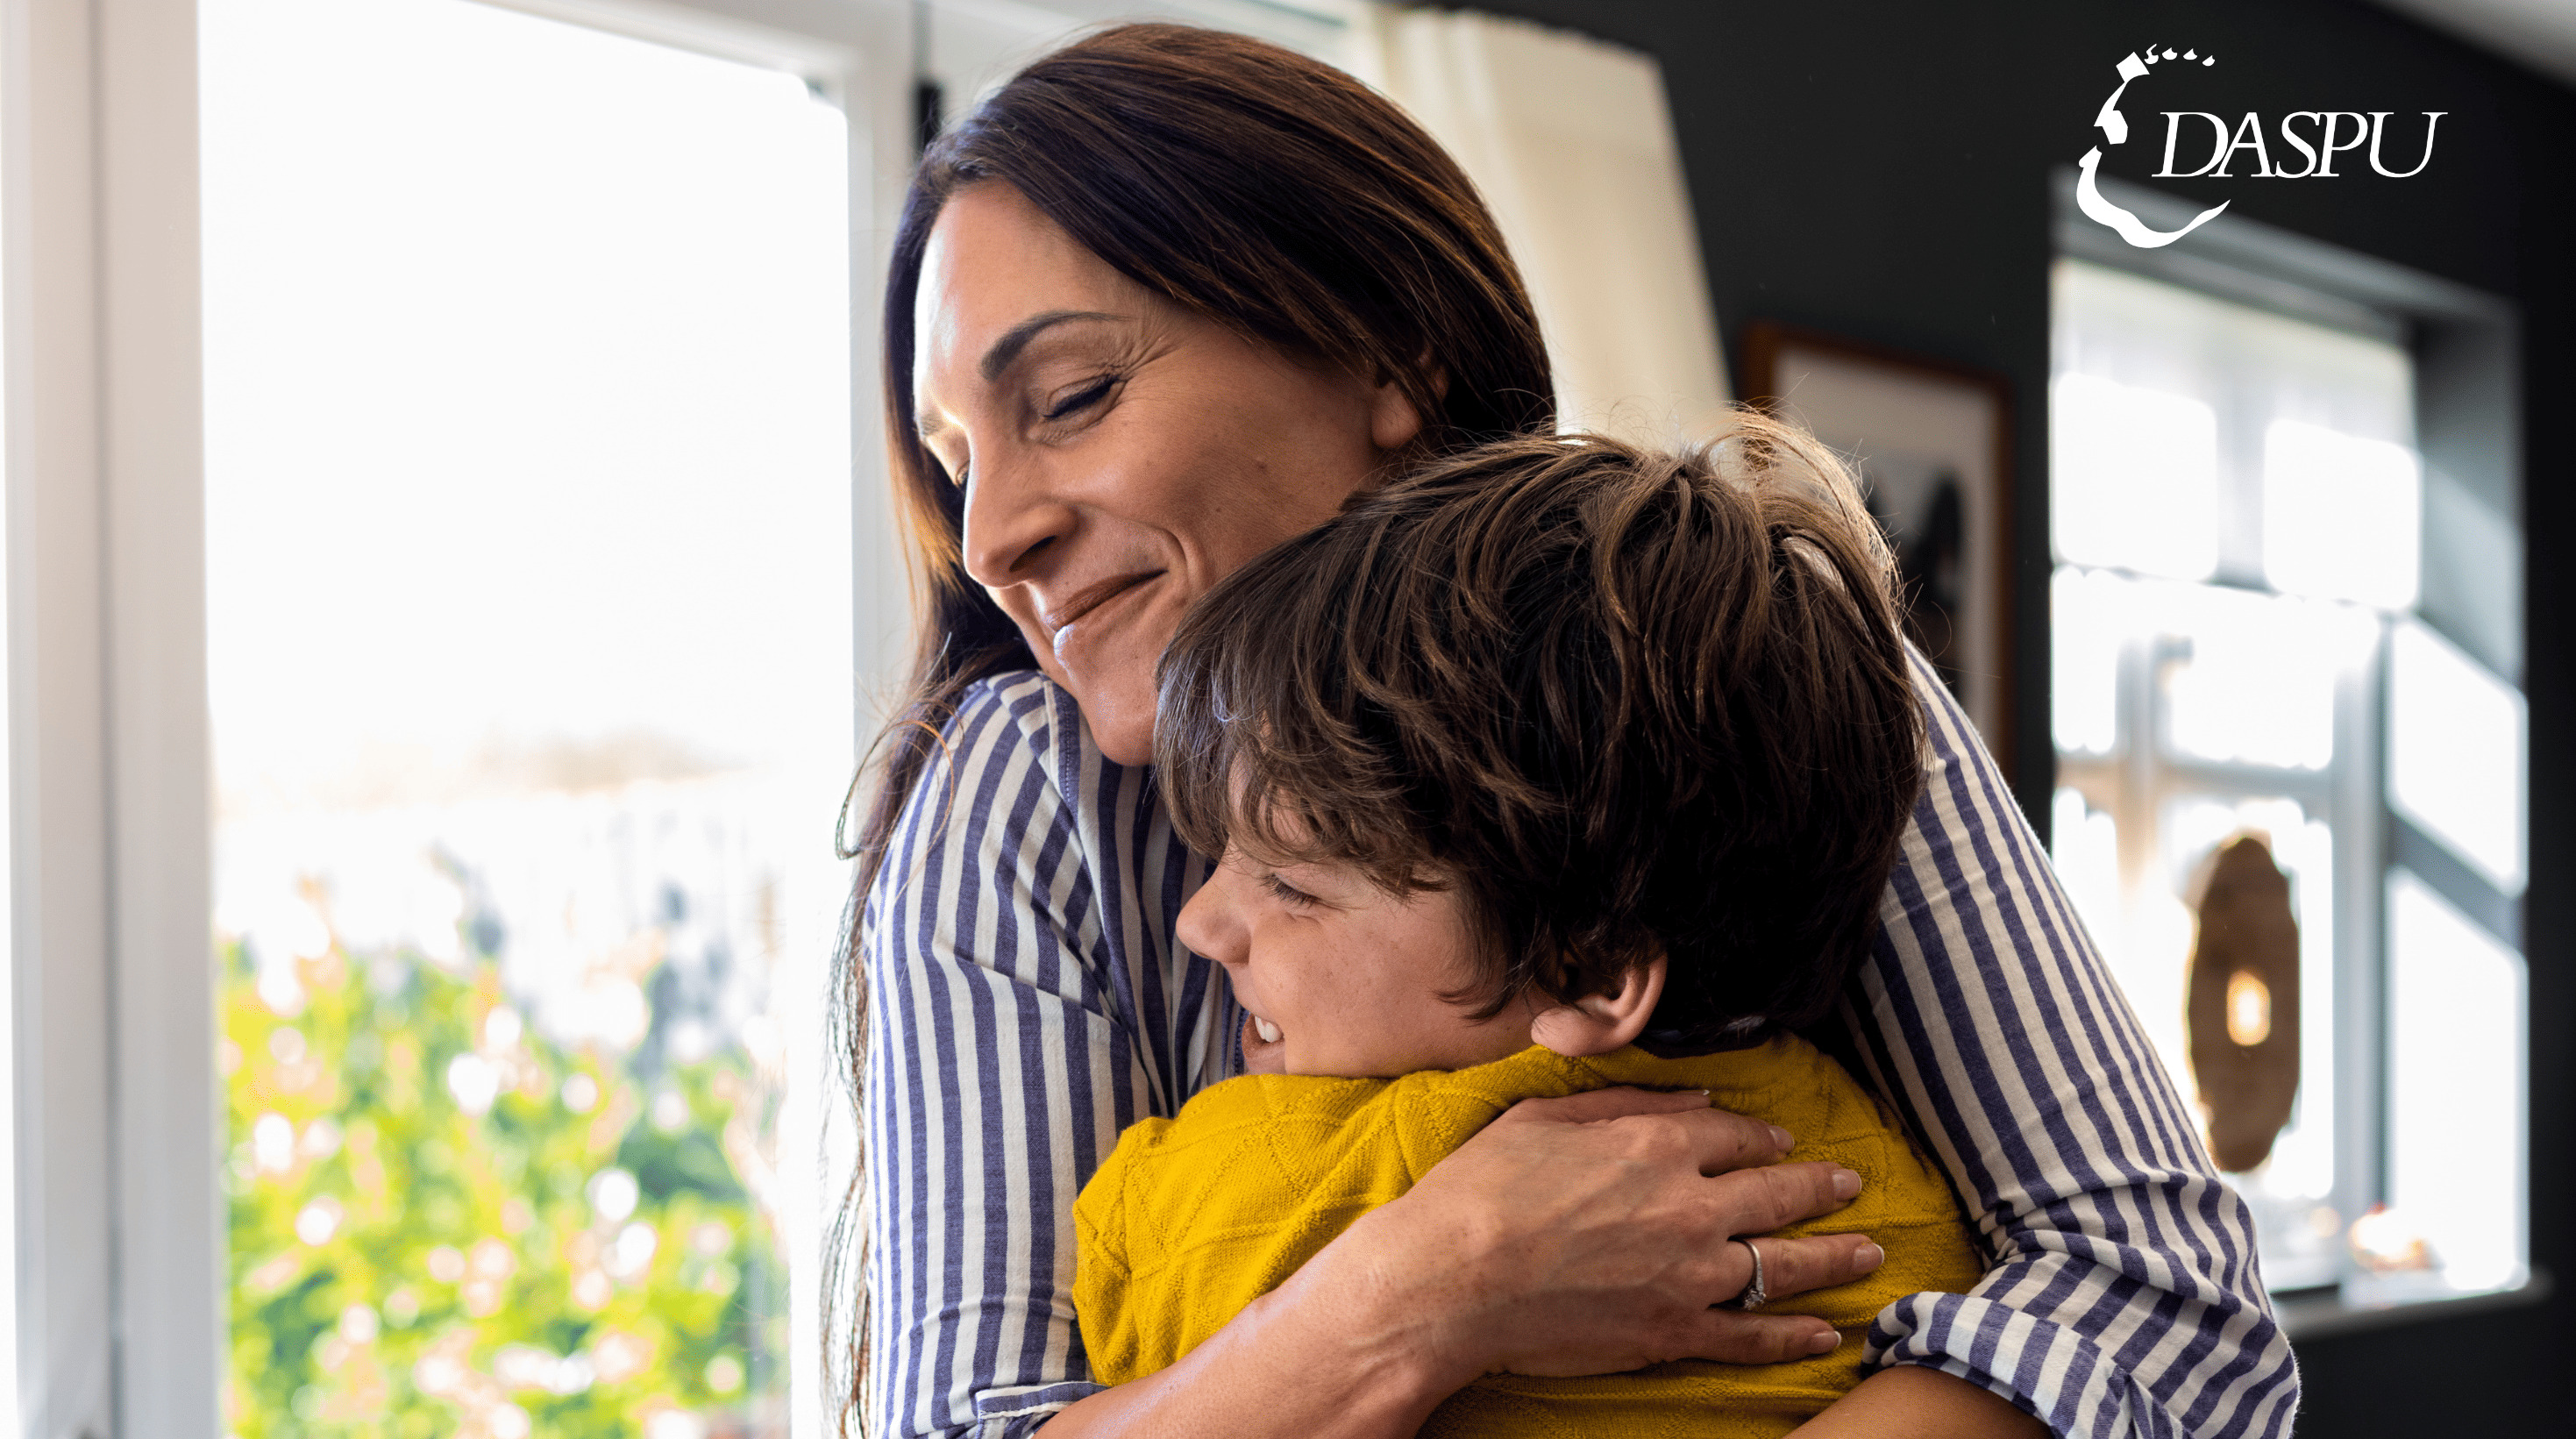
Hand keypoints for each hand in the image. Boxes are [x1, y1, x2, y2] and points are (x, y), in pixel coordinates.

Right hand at [1332, 1085, 1885, 1389]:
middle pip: (1778, 1193)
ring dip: (1833, 1257)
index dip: (1763, 1135)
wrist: (1452, 1280)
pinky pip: (1752, 1337)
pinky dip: (1794, 1336)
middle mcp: (1689, 1206)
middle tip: (1851, 1183)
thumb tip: (1699, 1098)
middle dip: (1821, 1187)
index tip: (1782, 1139)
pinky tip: (1823, 1332)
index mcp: (1655, 1146)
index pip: (1732, 1135)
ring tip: (1867, 1251)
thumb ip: (1628, 1104)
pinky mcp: (1674, 1333)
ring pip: (1783, 1263)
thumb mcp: (1545, 1117)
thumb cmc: (1481, 1192)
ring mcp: (1689, 1275)